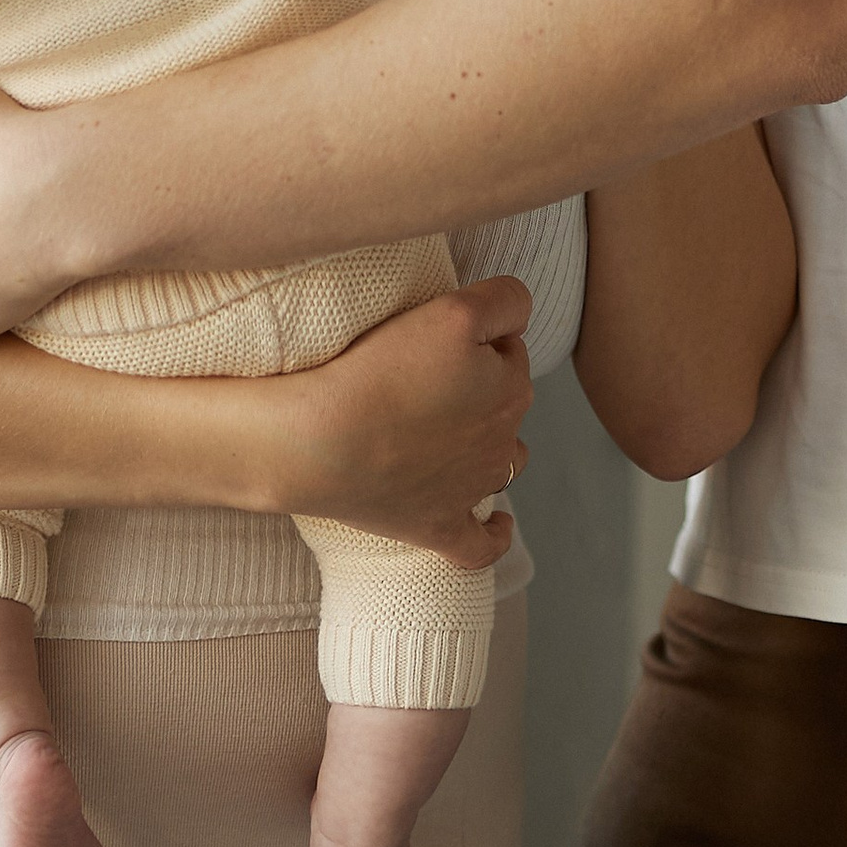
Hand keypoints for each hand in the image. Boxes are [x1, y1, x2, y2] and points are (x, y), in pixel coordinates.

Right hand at [269, 278, 533, 564]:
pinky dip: (494, 536)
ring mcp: (472, 490)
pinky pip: (481, 544)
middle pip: (505, 402)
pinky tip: (497, 524)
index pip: (509, 347)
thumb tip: (521, 317)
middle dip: (482, 385)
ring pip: (502, 463)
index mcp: (510, 388)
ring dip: (489, 447)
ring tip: (453, 431)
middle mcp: (502, 442)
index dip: (477, 336)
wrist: (324, 440)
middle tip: (429, 372)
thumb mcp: (453, 309)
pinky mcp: (440, 527)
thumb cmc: (383, 370)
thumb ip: (505, 302)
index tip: (439, 336)